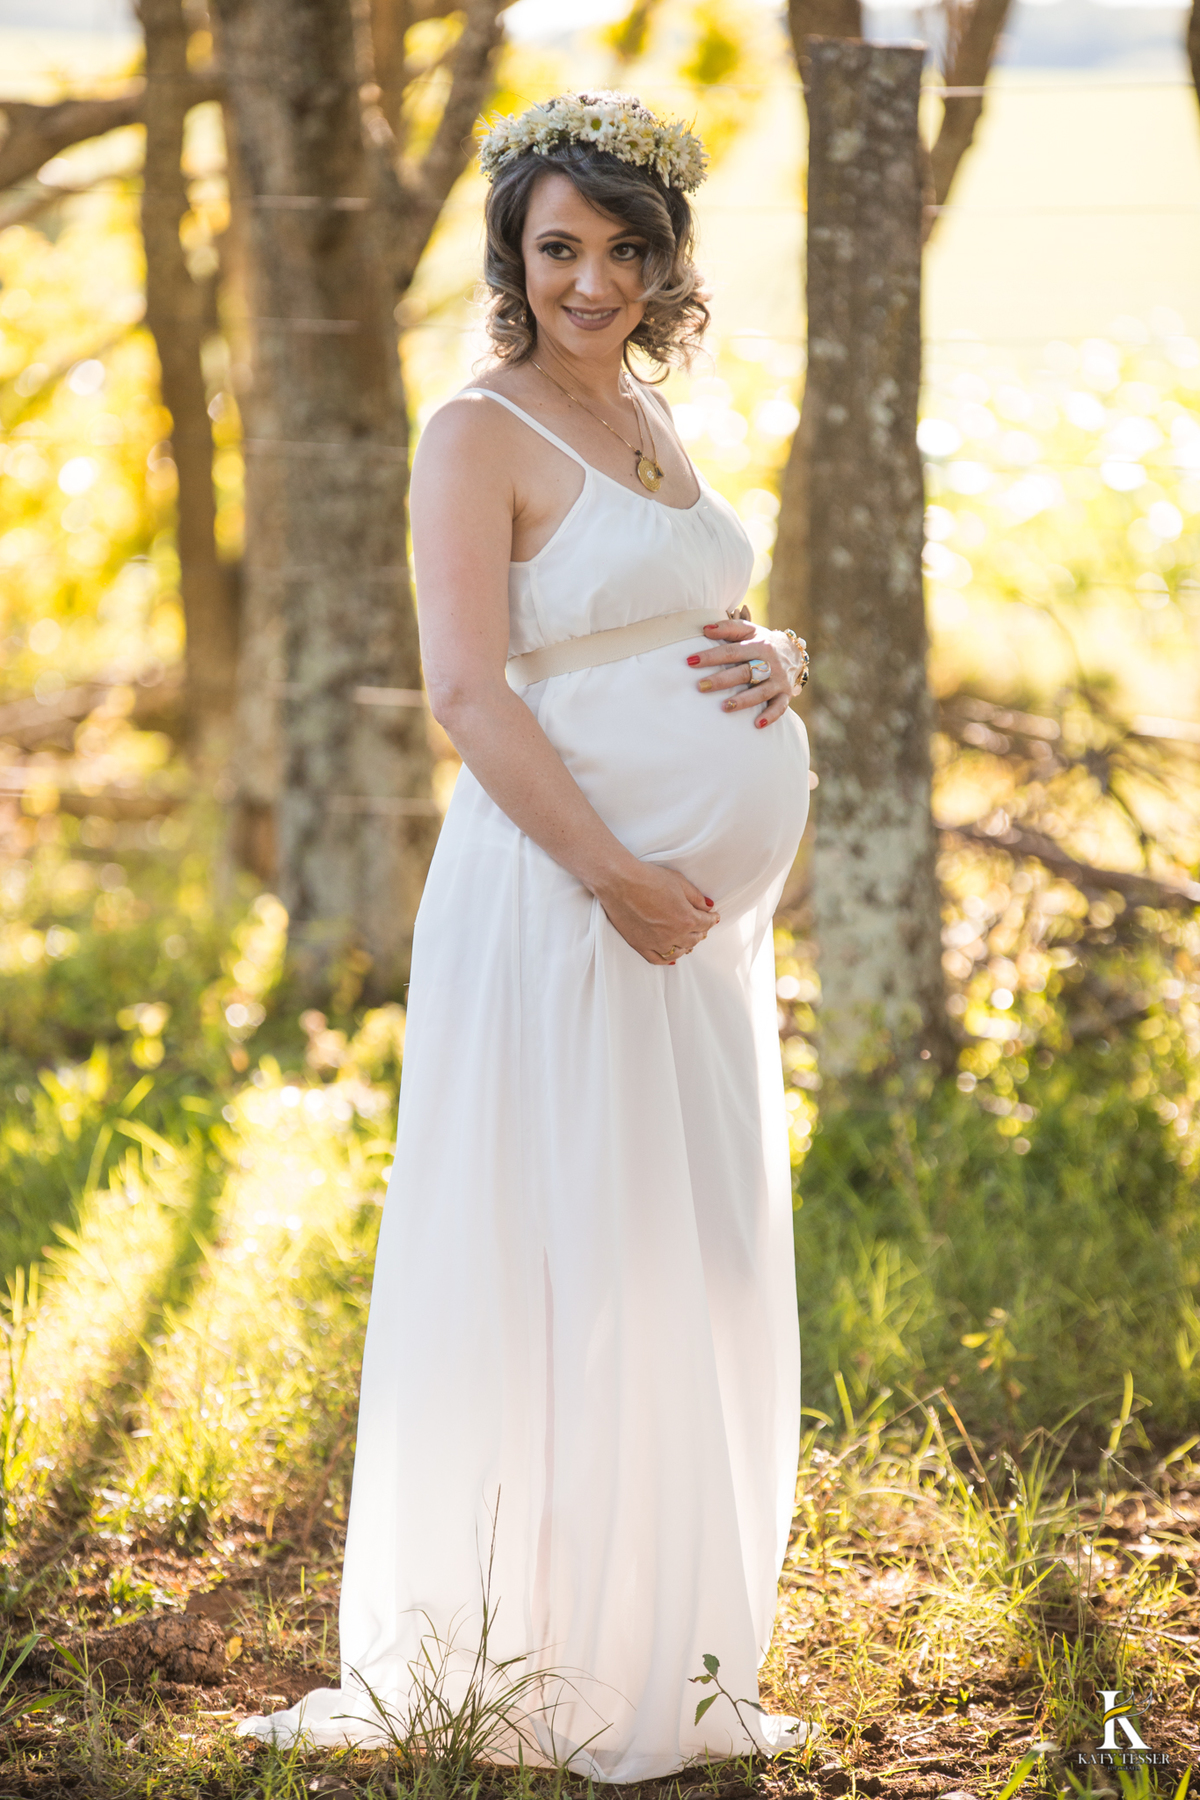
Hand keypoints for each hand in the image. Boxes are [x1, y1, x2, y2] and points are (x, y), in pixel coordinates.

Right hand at [594, 860, 719, 965]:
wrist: (620, 882)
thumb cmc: (649, 878)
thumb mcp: (679, 882)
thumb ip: (696, 897)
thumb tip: (708, 906)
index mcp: (686, 918)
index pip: (706, 923)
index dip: (712, 919)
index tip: (713, 916)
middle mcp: (674, 934)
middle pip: (694, 939)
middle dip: (700, 932)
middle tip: (701, 927)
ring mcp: (657, 942)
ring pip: (678, 951)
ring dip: (686, 945)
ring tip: (688, 940)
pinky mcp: (640, 945)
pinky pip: (658, 959)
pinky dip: (667, 958)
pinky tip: (672, 956)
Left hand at [686, 614, 806, 726]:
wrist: (794, 653)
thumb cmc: (762, 642)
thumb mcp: (749, 630)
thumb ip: (728, 628)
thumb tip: (705, 629)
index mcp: (759, 645)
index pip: (731, 651)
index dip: (711, 657)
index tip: (691, 662)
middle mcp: (770, 663)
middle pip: (744, 672)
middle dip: (722, 680)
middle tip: (701, 686)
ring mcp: (778, 680)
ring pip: (761, 692)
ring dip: (743, 700)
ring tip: (724, 707)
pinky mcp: (785, 694)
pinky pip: (779, 708)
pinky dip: (770, 716)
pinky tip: (757, 724)